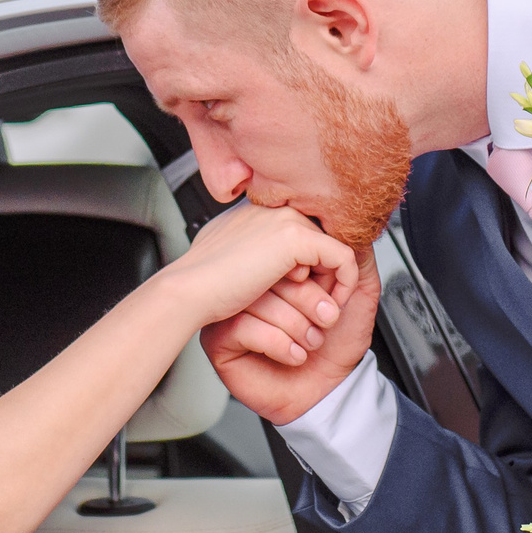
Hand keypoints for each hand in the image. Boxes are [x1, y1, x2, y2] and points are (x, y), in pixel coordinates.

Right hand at [155, 201, 359, 334]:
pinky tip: (328, 312)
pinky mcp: (293, 236)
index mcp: (258, 214)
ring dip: (332, 292)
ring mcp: (283, 219)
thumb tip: (296, 263)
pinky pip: (343, 259)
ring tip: (321, 321)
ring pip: (333, 253)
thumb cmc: (205, 288)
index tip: (313, 300)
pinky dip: (343, 287)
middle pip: (324, 243)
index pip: (306, 233)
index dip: (315, 270)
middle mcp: (272, 211)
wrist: (187, 297)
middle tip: (324, 316)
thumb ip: (266, 254)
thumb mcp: (242, 264)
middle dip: (329, 283)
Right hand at [204, 246, 381, 424]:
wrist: (328, 391)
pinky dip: (281, 345)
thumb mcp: (360, 290)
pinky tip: (291, 354)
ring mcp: (230, 307)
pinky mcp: (219, 336)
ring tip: (309, 341)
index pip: (291, 244)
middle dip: (313, 303)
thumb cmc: (335, 344)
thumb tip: (344, 226)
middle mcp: (248, 278)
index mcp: (276, 260)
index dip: (316, 274)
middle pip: (276, 270)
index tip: (331, 294)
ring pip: (262, 299)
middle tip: (325, 322)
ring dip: (299, 328)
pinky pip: (247, 327)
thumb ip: (356, 254)